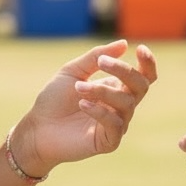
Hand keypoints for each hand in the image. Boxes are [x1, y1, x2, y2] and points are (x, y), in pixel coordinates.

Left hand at [11, 40, 157, 176]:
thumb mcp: (73, 72)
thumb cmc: (55, 99)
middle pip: (140, 86)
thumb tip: (123, 43)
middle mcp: (121, 106)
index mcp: (116, 88)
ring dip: (102, 91)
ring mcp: (117, 124)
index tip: (139, 48)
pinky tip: (82, 104)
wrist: (38, 127)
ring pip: (127, 104)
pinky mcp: (109, 141)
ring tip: (78, 88)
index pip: (143, 77)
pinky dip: (100, 111)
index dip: (147, 64)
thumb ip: (96, 57)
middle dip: (124, 71)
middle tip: (101, 63)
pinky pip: (116, 124)